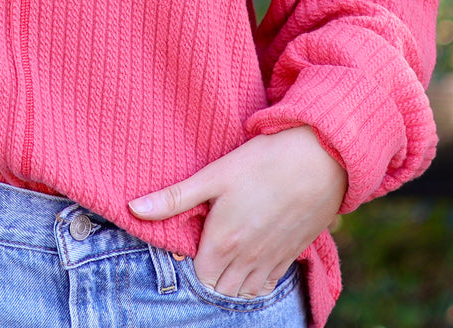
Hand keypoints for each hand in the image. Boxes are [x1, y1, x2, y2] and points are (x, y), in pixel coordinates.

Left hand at [128, 126, 346, 299]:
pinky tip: (251, 257)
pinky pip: (269, 284)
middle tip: (206, 249)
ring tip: (226, 255)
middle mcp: (247, 259)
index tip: (192, 241)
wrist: (320, 160)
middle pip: (221, 289)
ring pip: (245, 292)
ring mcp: (272, 260)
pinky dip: (257, 279)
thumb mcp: (213, 175)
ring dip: (233, 281)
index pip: (199, 277)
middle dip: (210, 276)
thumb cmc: (262, 162)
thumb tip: (132, 209)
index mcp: (222, 242)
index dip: (191, 262)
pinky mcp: (292, 255)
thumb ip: (174, 198)